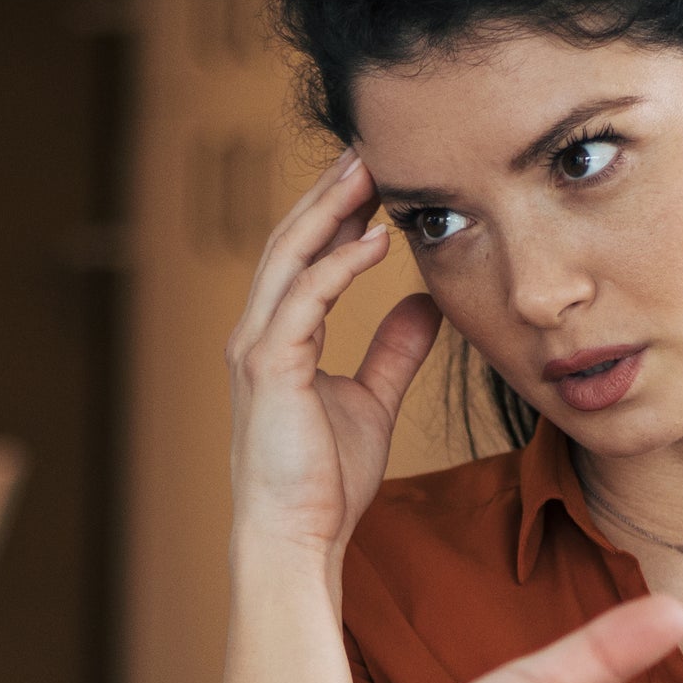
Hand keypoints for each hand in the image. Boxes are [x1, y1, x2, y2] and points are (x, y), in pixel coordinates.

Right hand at [226, 152, 444, 564]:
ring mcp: (257, 348)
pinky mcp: (270, 368)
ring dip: (331, 210)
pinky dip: (338, 264)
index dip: (336, 211)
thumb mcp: (371, 400)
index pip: (305, 255)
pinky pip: (305, 299)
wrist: (296, 537)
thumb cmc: (323, 482)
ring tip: (370, 170)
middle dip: (331, 191)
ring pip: (291, 257)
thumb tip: (424, 303)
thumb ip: (393, 350)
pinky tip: (376, 240)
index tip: (377, 173)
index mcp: (278, 337)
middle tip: (370, 145)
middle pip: (292, 240)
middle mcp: (258, 333)